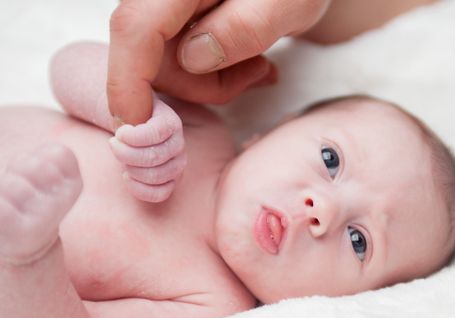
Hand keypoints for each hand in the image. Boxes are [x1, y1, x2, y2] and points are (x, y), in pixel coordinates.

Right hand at [107, 0, 330, 124]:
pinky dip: (215, 72)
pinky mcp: (180, 21)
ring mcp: (169, 7)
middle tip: (257, 75)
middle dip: (200, 84)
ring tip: (262, 66)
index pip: (135, 27)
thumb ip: (243, 27)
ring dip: (213, 81)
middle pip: (150, 55)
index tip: (139, 128)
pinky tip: (252, 61)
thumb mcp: (285, 3)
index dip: (128, 82)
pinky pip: (182, 59)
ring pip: (168, 64)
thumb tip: (193, 58)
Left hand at [109, 97, 185, 202]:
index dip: (133, 137)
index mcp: (171, 123)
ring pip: (156, 176)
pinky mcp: (172, 180)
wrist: (137, 124)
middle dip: (125, 154)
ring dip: (131, 170)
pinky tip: (126, 176)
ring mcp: (178, 164)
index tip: (118, 133)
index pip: (156, 133)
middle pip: (154, 157)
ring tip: (121, 160)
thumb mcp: (131, 102)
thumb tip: (122, 119)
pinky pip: (161, 193)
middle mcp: (179, 144)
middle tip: (112, 144)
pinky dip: (140, 190)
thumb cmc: (131, 114)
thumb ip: (127, 103)